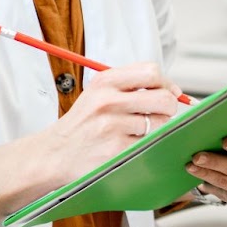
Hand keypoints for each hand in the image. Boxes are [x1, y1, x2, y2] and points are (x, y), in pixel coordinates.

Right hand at [46, 62, 183, 175]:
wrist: (54, 154)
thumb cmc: (82, 124)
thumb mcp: (97, 93)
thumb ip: (130, 84)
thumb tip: (172, 90)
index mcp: (104, 82)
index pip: (151, 72)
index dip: (166, 83)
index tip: (170, 92)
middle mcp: (107, 101)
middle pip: (163, 98)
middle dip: (170, 107)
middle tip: (162, 114)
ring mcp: (112, 127)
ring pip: (159, 123)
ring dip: (156, 129)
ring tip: (137, 132)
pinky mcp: (116, 150)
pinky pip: (148, 143)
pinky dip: (145, 145)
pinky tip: (129, 145)